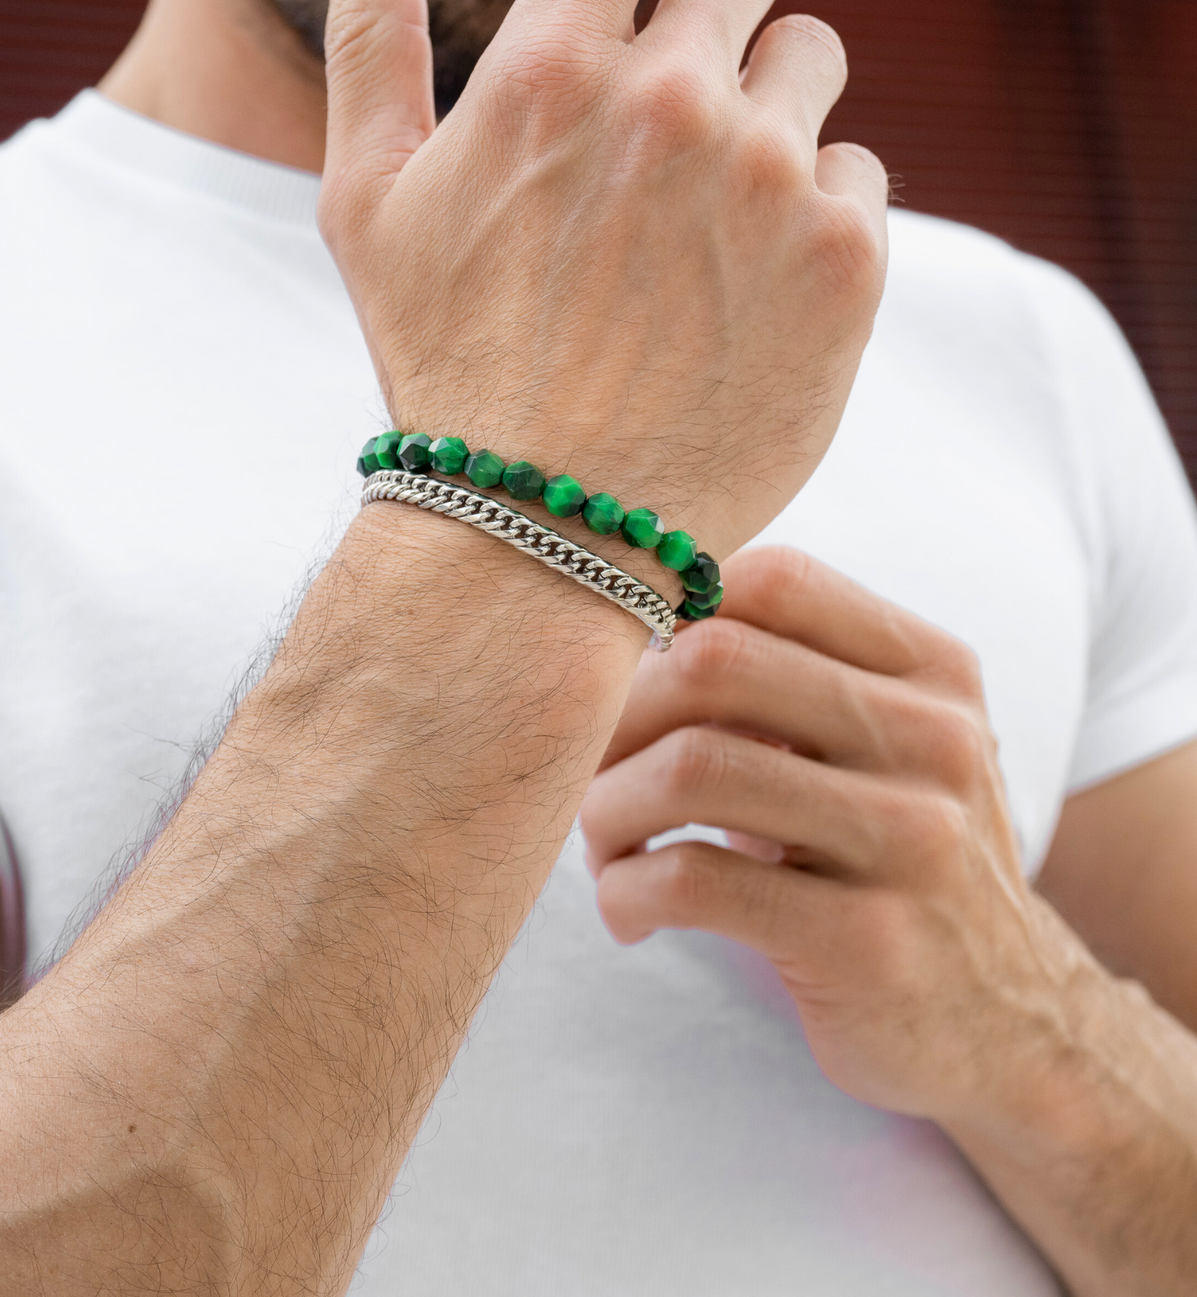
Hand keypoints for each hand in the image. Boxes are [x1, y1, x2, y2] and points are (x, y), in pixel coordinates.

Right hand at [310, 0, 888, 558]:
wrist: (546, 529)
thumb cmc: (447, 369)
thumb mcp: (369, 210)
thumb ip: (368, 46)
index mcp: (553, 69)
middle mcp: (673, 101)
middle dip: (716, 7)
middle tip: (678, 106)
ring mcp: (769, 178)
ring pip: (813, 60)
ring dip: (770, 106)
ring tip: (708, 215)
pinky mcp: (845, 259)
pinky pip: (857, 172)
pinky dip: (813, 212)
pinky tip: (746, 289)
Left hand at [581, 545, 1092, 1122]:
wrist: (1011, 1025)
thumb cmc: (893, 860)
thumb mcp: (877, 749)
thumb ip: (785, 676)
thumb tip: (626, 631)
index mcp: (932, 671)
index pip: (775, 578)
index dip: (672, 615)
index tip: (632, 682)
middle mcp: (934, 739)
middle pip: (715, 661)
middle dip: (617, 716)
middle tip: (591, 771)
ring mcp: (911, 840)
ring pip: (693, 767)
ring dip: (607, 808)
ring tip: (605, 846)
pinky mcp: (868, 941)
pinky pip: (694, 880)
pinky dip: (625, 891)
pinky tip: (627, 911)